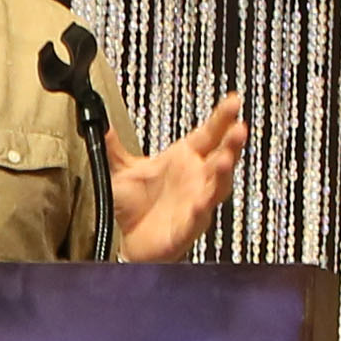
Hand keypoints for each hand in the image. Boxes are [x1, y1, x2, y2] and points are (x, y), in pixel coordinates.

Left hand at [112, 94, 245, 261]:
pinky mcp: (187, 227)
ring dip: (222, 174)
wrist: (126, 241)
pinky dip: (199, 210)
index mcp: (185, 159)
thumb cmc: (134, 206)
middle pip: (221, 157)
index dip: (222, 118)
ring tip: (224, 160)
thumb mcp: (121, 171)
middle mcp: (196, 179)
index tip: (234, 100)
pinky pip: (197, 218)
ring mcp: (196, 202)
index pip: (208, 134)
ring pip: (217, 187)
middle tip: (239, 128)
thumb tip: (102, 124)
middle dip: (232, 143)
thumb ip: (113, 148)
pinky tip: (201, 202)